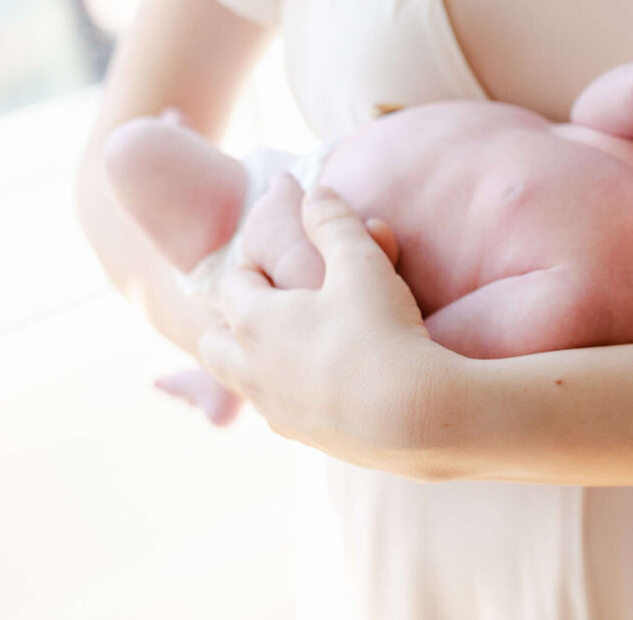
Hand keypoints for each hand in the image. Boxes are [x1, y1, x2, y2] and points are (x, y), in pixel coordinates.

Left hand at [196, 182, 459, 471]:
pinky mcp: (310, 442)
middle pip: (216, 345)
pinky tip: (321, 387)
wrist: (416, 419)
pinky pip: (283, 413)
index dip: (250, 265)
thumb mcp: (362, 264)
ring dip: (255, 363)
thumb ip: (334, 223)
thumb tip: (316, 191)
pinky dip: (289, 394)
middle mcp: (254, 371)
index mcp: (256, 323)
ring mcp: (279, 412)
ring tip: (282, 351)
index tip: (267, 257)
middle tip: (252, 310)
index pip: (234, 286)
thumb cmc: (382, 332)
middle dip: (226, 324)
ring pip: (245, 384)